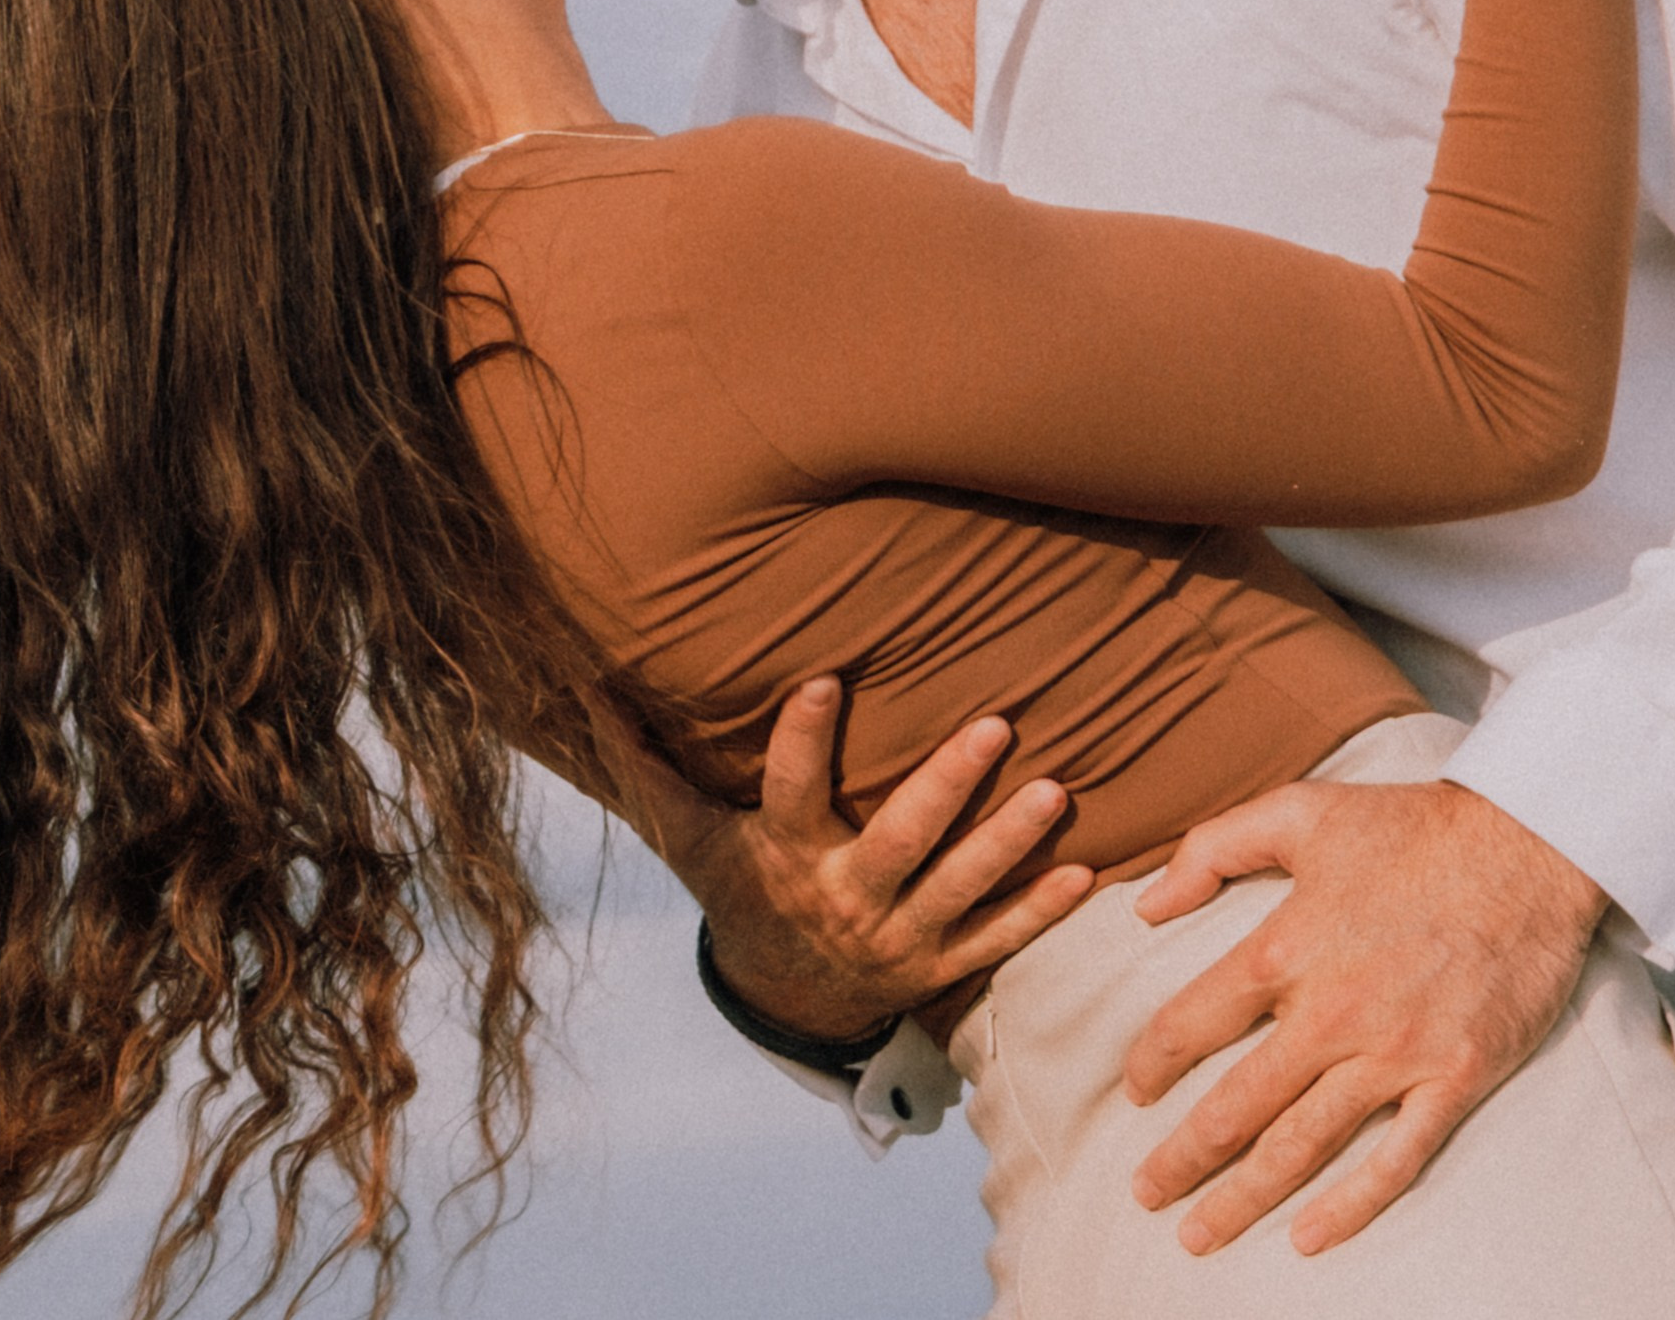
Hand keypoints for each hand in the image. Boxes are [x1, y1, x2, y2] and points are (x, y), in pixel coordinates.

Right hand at [616, 677, 1092, 1039]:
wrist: (782, 994)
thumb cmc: (739, 886)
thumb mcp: (691, 837)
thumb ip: (648, 768)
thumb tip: (589, 692)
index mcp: (785, 856)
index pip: (790, 791)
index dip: (804, 740)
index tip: (826, 679)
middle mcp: (846, 897)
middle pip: (900, 841)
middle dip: (948, 786)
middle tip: (996, 724)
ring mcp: (898, 938)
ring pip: (959, 889)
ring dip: (1009, 843)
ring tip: (1057, 788)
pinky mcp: (939, 966)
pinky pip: (995, 941)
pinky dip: (1039, 910)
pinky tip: (1085, 870)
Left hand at [1122, 778, 1605, 1253]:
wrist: (1525, 845)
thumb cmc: (1407, 825)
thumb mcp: (1297, 810)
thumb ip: (1212, 849)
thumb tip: (1145, 902)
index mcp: (1286, 948)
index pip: (1193, 1023)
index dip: (1152, 1063)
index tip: (1134, 1091)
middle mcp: (1332, 1013)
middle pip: (1237, 1104)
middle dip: (1183, 1158)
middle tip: (1145, 1195)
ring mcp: (1395, 1053)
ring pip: (1303, 1146)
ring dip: (1245, 1197)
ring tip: (1200, 1234)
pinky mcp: (1453, 1079)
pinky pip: (1394, 1161)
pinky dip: (1350, 1207)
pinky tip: (1309, 1237)